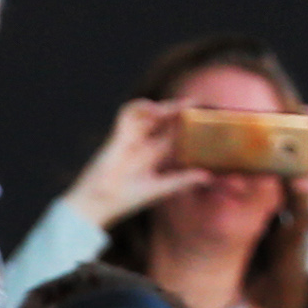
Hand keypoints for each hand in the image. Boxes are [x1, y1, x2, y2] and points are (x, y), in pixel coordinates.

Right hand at [59, 97, 210, 232]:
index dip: (189, 126)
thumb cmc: (126, 199)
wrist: (99, 203)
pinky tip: (155, 109)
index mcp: (154, 156)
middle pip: (164, 121)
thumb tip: (208, 176)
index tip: (207, 118)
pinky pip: (128, 112)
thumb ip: (182, 180)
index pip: (174, 136)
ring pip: (148, 113)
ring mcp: (131, 138)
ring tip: (180, 105)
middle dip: (179, 111)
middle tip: (196, 104)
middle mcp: (143, 144)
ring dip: (163, 107)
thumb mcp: (160, 188)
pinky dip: (141, 106)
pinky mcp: (118, 134)